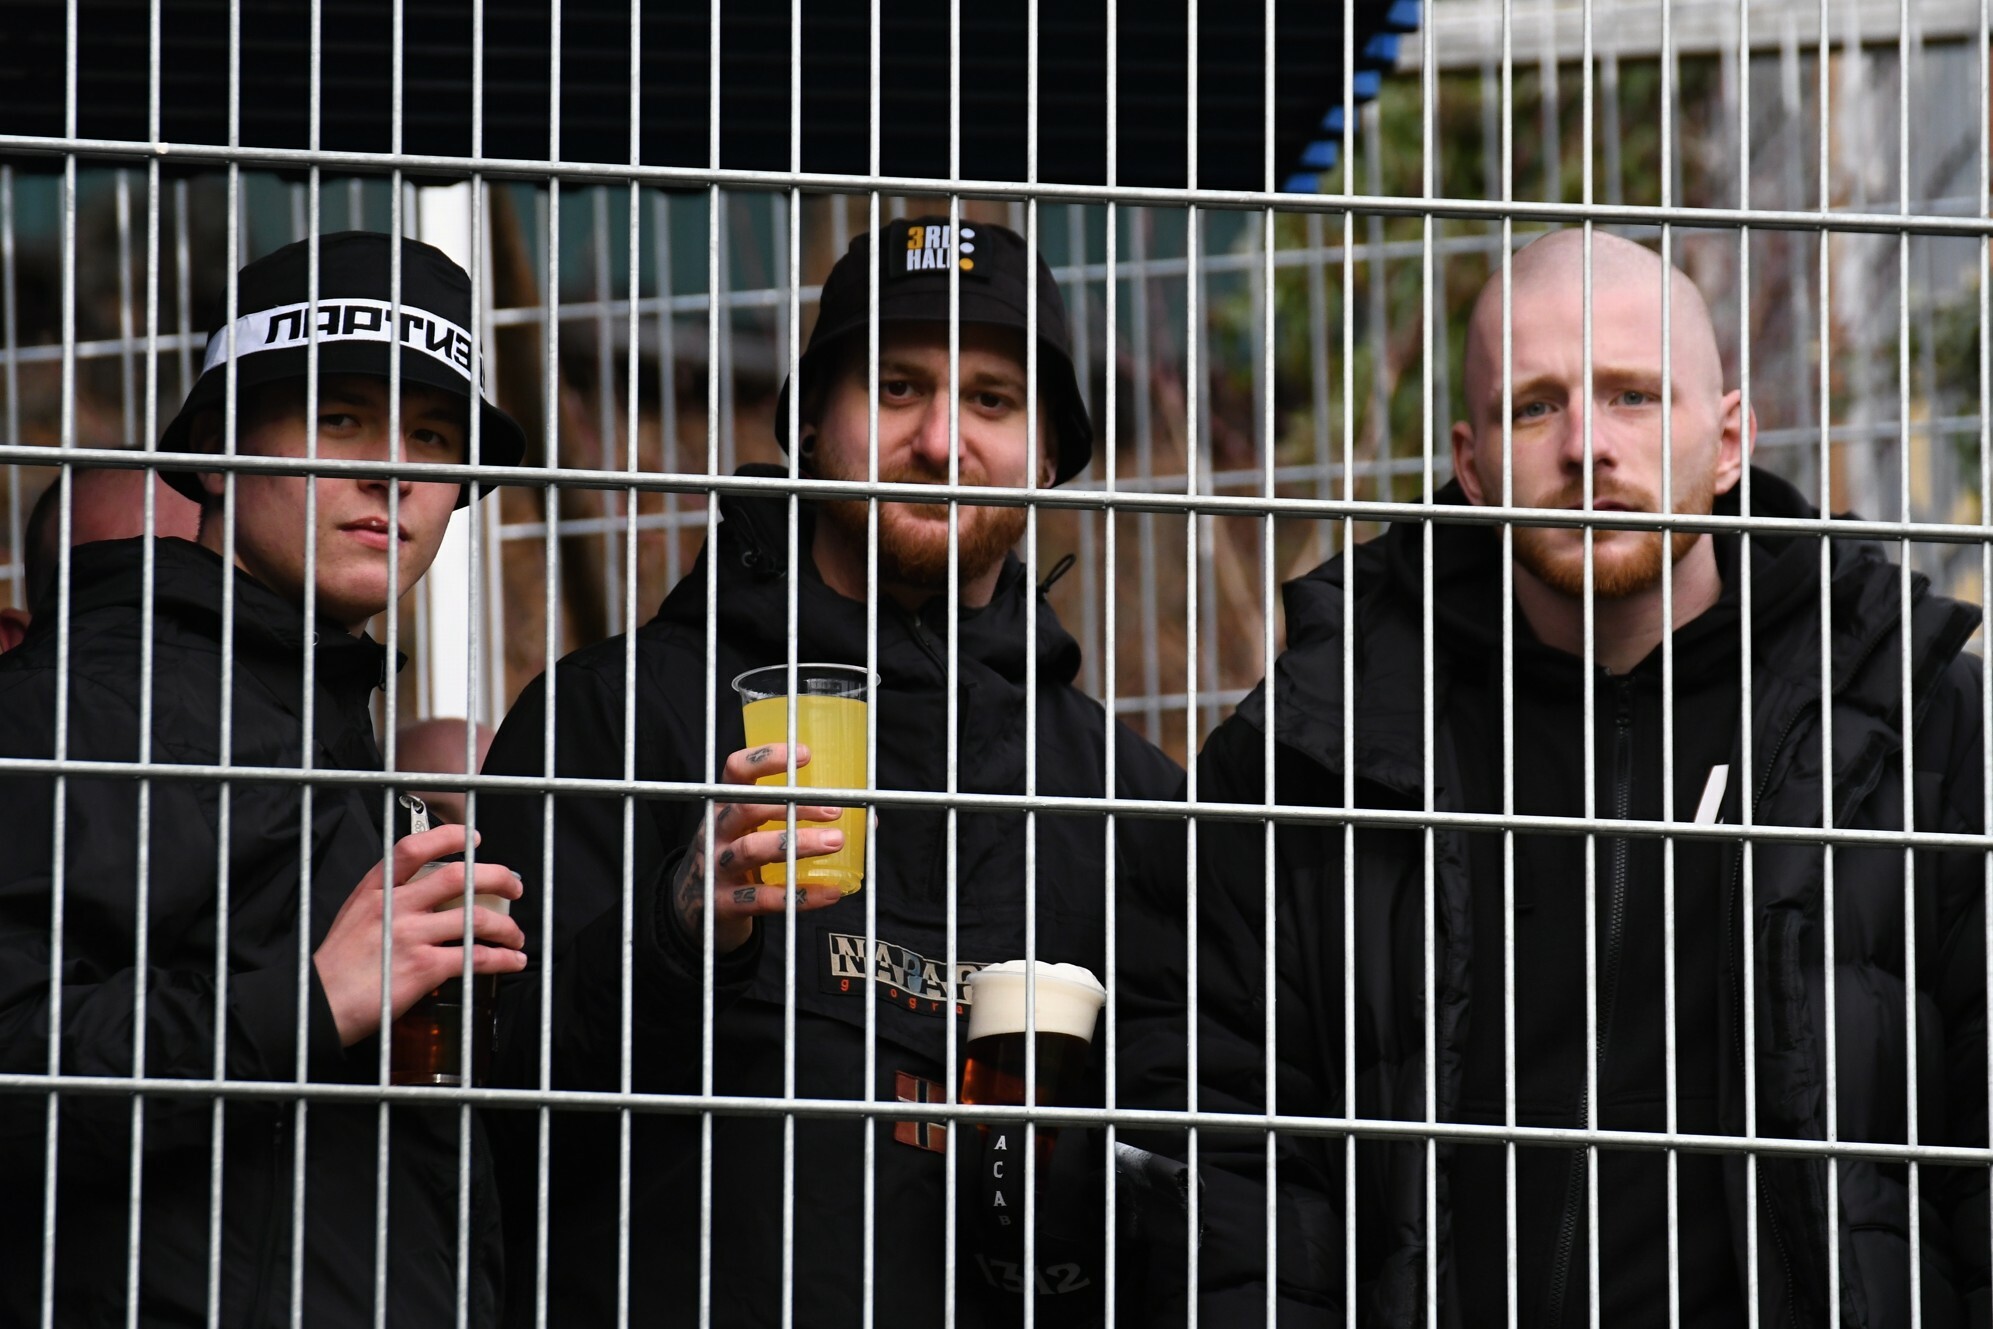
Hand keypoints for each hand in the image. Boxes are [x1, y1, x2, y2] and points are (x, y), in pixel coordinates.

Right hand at [313, 824, 527, 1047]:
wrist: (319, 1007)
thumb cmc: (336, 968)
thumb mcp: (353, 917)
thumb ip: (387, 901)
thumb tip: (428, 897)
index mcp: (374, 891)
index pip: (413, 848)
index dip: (448, 836)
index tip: (474, 838)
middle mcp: (394, 907)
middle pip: (457, 877)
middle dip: (497, 877)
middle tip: (514, 887)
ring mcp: (410, 935)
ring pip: (474, 918)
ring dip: (506, 927)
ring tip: (516, 936)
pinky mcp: (423, 967)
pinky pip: (475, 957)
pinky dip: (501, 959)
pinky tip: (511, 961)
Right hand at [672, 743, 848, 954]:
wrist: (692, 907)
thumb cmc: (736, 855)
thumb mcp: (750, 829)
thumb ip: (794, 817)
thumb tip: (866, 818)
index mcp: (723, 805)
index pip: (735, 770)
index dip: (765, 758)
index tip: (805, 754)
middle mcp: (715, 831)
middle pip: (746, 808)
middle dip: (791, 806)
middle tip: (834, 811)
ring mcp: (715, 867)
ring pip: (751, 850)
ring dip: (796, 844)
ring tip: (835, 842)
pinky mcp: (723, 903)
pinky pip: (762, 899)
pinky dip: (799, 896)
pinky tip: (830, 892)